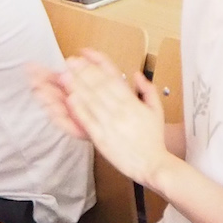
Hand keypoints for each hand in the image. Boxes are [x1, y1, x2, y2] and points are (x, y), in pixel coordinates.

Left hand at [46, 50, 170, 185]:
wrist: (152, 164)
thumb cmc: (154, 139)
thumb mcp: (157, 110)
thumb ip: (147, 89)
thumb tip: (136, 74)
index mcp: (132, 103)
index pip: (111, 80)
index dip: (96, 67)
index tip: (84, 58)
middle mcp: (120, 111)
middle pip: (98, 87)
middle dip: (82, 72)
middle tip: (69, 61)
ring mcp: (110, 125)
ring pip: (91, 101)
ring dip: (77, 87)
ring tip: (65, 75)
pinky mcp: (102, 139)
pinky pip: (88, 121)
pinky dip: (79, 110)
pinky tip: (71, 99)